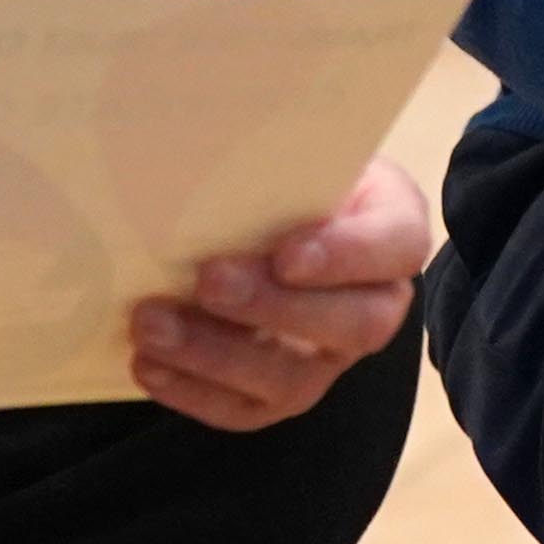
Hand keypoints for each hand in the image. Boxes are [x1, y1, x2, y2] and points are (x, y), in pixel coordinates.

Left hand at [128, 158, 432, 432]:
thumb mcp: (296, 148)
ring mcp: (329, 357)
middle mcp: (374, 303)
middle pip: (350, 324)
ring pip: (292, 379)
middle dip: (272, 307)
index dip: (346, 255)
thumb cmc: (287, 173)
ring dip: (216, 355)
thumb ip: (274, 149)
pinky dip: (193, 393)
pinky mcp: (282, 393)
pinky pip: (245, 411)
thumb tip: (205, 133)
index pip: (396, 245)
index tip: (287, 253)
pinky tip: (147, 363)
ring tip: (152, 324)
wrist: (269, 215)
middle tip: (207, 279)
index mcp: (392, 228)